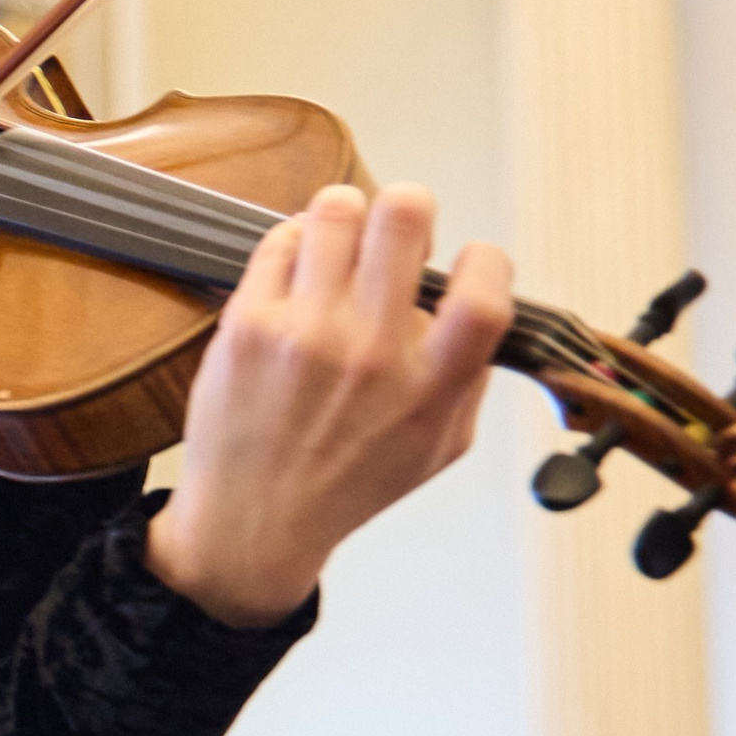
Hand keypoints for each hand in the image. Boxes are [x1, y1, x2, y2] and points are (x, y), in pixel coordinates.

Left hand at [146, 184, 513, 626]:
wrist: (253, 525)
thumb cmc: (349, 483)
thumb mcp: (440, 446)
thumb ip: (469, 375)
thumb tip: (479, 301)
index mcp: (430, 387)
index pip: (484, 292)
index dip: (487, 260)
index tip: (470, 264)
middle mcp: (371, 354)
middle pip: (404, 217)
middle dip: (410, 209)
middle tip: (400, 233)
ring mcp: (305, 334)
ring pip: (336, 209)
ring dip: (349, 215)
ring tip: (346, 243)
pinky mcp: (249, 324)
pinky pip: (281, 240)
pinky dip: (297, 242)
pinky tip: (302, 269)